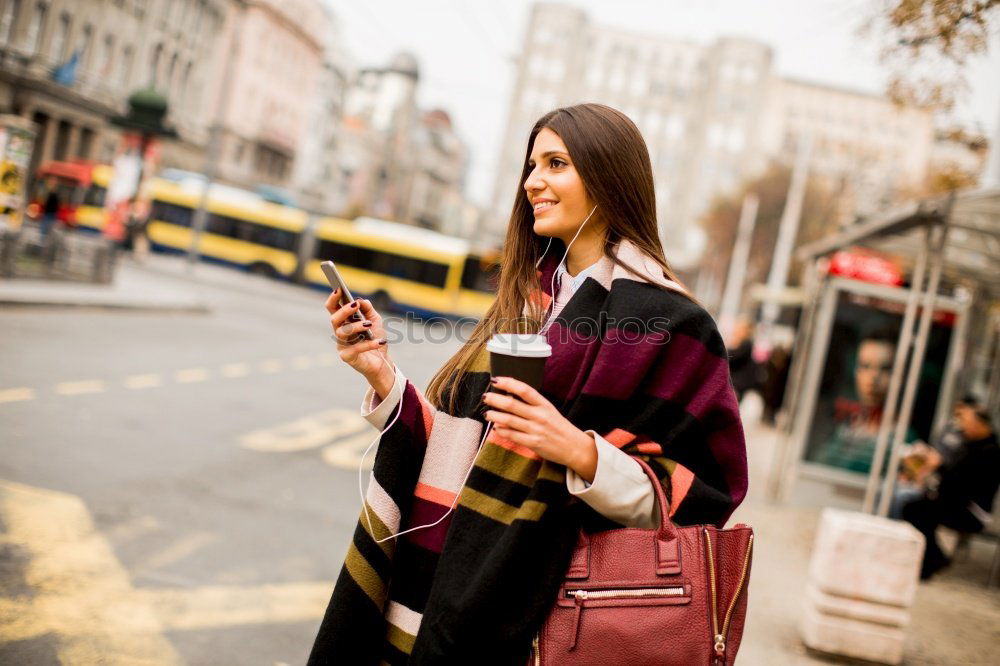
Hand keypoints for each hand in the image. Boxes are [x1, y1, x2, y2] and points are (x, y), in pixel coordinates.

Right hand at [325, 289, 390, 381]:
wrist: (382, 360)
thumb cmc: (375, 338)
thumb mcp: (374, 320)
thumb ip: (368, 309)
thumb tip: (360, 300)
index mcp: (344, 321)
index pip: (333, 308)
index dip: (333, 299)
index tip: (339, 289)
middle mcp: (339, 332)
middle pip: (334, 319)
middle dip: (344, 311)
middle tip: (355, 305)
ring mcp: (341, 345)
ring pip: (343, 332)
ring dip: (356, 326)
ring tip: (368, 324)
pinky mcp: (347, 357)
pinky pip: (356, 348)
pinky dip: (369, 344)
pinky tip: (380, 341)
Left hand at [482, 376, 597, 481]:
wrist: (575, 447)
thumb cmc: (559, 427)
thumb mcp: (549, 411)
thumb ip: (532, 404)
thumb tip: (510, 396)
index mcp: (544, 405)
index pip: (524, 390)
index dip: (508, 383)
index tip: (496, 380)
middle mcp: (540, 416)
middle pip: (512, 404)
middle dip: (495, 399)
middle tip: (485, 396)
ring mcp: (536, 430)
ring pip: (509, 420)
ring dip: (495, 415)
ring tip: (487, 413)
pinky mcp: (534, 443)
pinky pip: (513, 436)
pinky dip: (502, 431)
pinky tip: (496, 427)